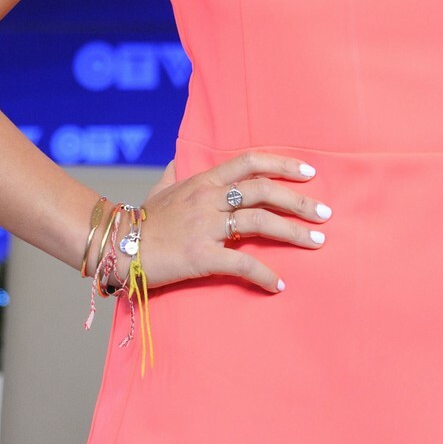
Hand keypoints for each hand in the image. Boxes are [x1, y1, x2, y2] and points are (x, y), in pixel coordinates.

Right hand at [132, 151, 331, 292]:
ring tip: (316, 242)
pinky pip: (241, 264)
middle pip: (263, 191)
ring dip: (293, 233)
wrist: (118, 246)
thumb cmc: (142, 219)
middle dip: (299, 200)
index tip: (309, 172)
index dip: (282, 164)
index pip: (250, 162)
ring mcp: (205, 226)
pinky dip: (264, 275)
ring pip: (260, 222)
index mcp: (204, 180)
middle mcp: (209, 198)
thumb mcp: (160, 187)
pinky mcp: (201, 256)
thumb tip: (180, 158)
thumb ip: (176, 171)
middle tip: (324, 213)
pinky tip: (279, 285)